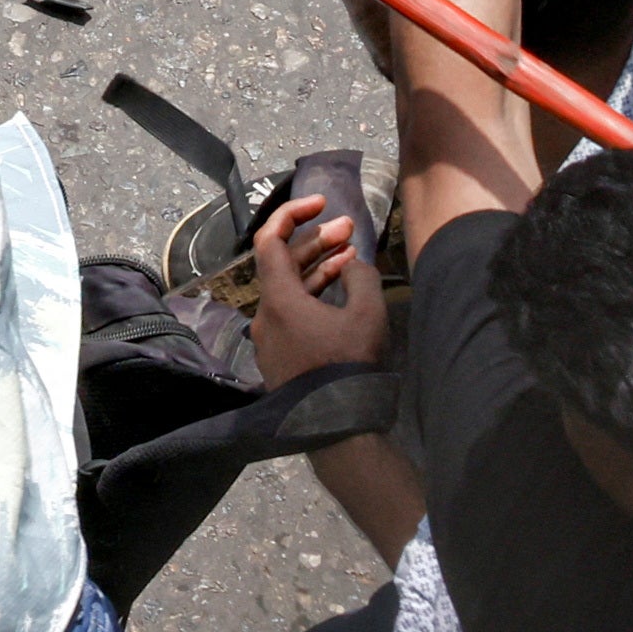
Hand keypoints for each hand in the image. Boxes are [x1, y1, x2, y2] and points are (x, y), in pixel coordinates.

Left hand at [246, 196, 386, 385]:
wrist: (339, 428)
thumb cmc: (351, 366)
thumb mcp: (367, 315)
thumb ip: (361, 277)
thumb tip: (351, 263)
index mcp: (277, 299)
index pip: (271, 240)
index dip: (293, 214)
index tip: (321, 203)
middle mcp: (265, 315)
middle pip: (284, 264)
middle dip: (316, 242)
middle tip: (348, 228)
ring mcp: (271, 339)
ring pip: (290, 290)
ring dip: (318, 268)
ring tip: (351, 254)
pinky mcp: (281, 357)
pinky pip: (293, 314)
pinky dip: (314, 296)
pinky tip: (341, 290)